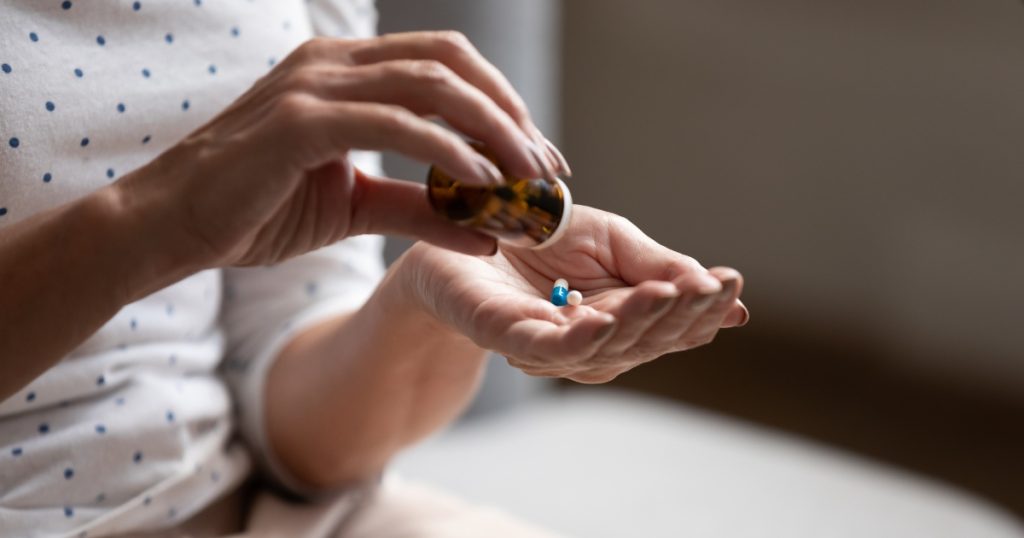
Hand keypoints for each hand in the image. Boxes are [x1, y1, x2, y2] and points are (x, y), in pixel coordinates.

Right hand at [114, 32, 569, 269]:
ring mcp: (314, 85)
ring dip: (492, 129)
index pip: (446, 65)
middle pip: (451, 63)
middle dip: (510, 112)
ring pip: (431, 84)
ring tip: (528, 178)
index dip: (502, 104)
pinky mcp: (299, 121)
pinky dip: (446, 150)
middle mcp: (333, 64)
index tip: (538, 156)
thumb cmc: (255, 211)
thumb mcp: (354, 208)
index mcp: (345, 72)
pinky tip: (482, 184)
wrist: (171, 228)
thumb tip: (489, 230)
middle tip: (547, 167)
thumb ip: (420, 209)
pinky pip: (393, 122)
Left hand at [406, 205, 748, 382]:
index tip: (733, 283)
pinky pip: (548, 347)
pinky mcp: (508, 337)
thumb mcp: (612, 240)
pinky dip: (579, 339)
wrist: (462, 228)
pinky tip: (603, 319)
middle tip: (714, 287)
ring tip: (671, 294)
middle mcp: (593, 342)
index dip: (704, 308)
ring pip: (607, 347)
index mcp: (622, 319)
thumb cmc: (538, 237)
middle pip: (647, 340)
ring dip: (640, 322)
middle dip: (683, 315)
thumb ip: (660, 264)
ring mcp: (550, 345)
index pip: (673, 323)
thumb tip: (722, 292)